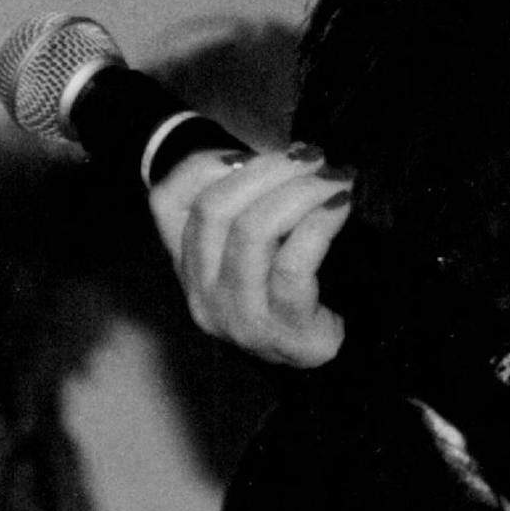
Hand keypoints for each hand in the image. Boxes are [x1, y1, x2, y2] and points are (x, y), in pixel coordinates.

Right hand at [151, 146, 350, 366]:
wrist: (335, 360)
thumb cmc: (301, 290)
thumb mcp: (264, 243)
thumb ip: (250, 200)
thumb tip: (275, 156)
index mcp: (188, 265)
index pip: (169, 200)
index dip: (210, 162)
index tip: (265, 150)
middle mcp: (200, 293)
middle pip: (216, 209)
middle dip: (270, 171)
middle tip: (316, 157)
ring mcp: (237, 316)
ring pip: (252, 232)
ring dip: (300, 193)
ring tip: (337, 179)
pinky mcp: (281, 331)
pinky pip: (292, 266)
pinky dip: (318, 227)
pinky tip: (340, 209)